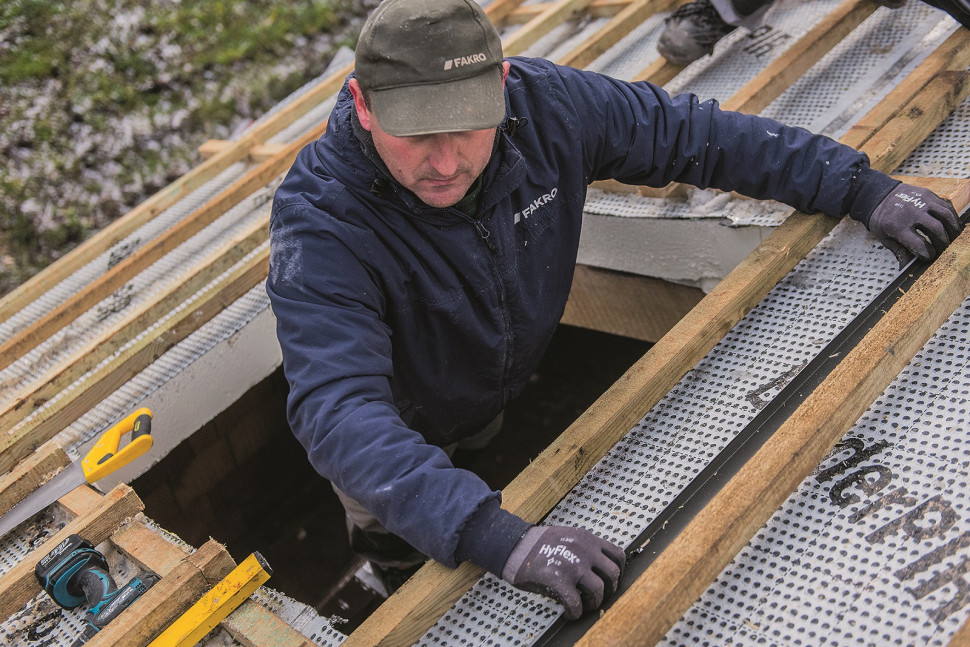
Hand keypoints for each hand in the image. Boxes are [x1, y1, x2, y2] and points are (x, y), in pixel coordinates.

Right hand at [500, 525, 624, 619]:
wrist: (514, 545)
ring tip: (585, 606)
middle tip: (598, 596)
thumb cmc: (538, 543)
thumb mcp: (568, 536)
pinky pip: (576, 604)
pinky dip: (575, 613)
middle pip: (612, 575)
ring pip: (598, 591)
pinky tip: (570, 613)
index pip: (618, 555)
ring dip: (594, 603)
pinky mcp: (558, 580)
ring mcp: (572, 566)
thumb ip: (585, 547)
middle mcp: (584, 551)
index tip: (611, 581)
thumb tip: (599, 567)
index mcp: (588, 539)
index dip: (619, 572)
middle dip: (609, 590)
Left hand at [865, 183, 961, 265]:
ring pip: (945, 215)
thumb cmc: (881, 219)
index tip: (930, 257)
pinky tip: (952, 225)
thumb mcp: (883, 237)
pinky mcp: (928, 194)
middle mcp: (910, 213)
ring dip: (953, 228)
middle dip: (943, 242)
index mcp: (897, 226)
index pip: (919, 244)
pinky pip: (946, 205)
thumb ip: (898, 250)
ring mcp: (920, 201)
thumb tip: (908, 267)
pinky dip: (952, 216)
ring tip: (953, 237)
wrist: (877, 195)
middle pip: (936, 229)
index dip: (928, 254)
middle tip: (943, 248)